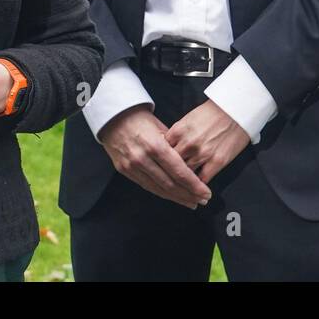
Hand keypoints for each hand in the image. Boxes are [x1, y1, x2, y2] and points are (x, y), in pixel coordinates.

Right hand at [98, 105, 212, 209]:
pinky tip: (172, 196)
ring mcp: (132, 166)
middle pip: (170, 184)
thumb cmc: (140, 118)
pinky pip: (146, 186)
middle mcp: (143, 158)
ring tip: (191, 202)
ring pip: (159, 189)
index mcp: (155, 145)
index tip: (205, 192)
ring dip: (177, 198)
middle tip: (202, 200)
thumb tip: (191, 162)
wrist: (112, 116)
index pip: (179, 172)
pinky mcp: (125, 170)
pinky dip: (161, 193)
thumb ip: (175, 146)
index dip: (194, 185)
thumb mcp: (161, 127)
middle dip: (189, 195)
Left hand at [165, 99, 250, 184]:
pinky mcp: (217, 162)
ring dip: (184, 180)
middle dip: (170, 172)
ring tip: (182, 186)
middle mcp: (188, 143)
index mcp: (178, 131)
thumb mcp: (188, 119)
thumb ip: (177, 135)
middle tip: (170, 179)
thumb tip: (168, 148)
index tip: (162, 165)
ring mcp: (202, 154)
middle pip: (171, 165)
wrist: (235, 110)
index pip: (162, 152)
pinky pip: (202, 180)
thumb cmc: (212, 113)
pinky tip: (196, 187)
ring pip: (185, 175)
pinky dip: (198, 185)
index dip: (161, 159)